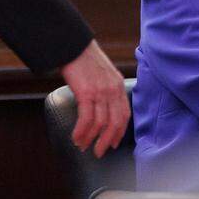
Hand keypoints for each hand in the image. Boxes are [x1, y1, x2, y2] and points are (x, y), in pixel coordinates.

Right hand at [59, 40, 129, 157]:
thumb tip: (101, 107)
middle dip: (107, 141)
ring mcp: (101, 91)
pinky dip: (81, 132)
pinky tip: (76, 137)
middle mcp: (113, 90)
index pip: (124, 114)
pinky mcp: (86, 92)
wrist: (73, 45)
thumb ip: (106, 89)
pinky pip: (86, 119)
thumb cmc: (84, 60)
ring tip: (82, 146)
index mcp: (118, 85)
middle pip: (115, 123)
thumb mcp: (103, 73)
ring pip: (100, 124)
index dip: (119, 131)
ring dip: (91, 139)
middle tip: (99, 152)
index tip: (113, 143)